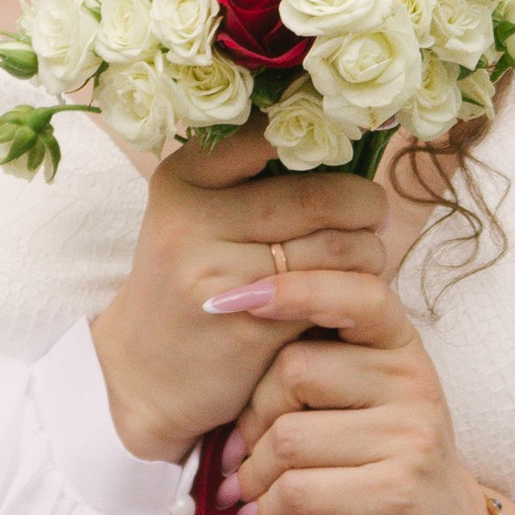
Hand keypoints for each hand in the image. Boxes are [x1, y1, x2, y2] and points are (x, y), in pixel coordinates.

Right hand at [90, 129, 386, 465]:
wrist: (139, 377)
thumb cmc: (187, 283)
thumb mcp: (194, 217)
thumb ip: (253, 178)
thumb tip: (345, 141)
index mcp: (183, 179)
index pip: (276, 136)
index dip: (327, 144)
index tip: (345, 159)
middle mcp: (194, 220)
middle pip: (320, 196)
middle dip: (365, 205)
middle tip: (374, 216)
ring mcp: (220, 275)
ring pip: (338, 246)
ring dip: (370, 252)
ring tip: (365, 256)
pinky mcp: (252, 325)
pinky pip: (334, 294)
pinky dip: (357, 292)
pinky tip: (348, 295)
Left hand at [225, 266, 514, 514]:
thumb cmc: (383, 463)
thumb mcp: (365, 398)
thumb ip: (319, 360)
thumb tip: (227, 335)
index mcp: (401, 346)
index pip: (352, 292)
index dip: (289, 287)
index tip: (227, 301)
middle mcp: (414, 382)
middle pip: (293, 370)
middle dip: (249, 418)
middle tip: (236, 453)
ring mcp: (410, 437)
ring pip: (287, 436)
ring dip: (251, 473)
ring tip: (246, 489)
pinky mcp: (395, 493)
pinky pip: (298, 488)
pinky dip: (267, 506)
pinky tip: (265, 514)